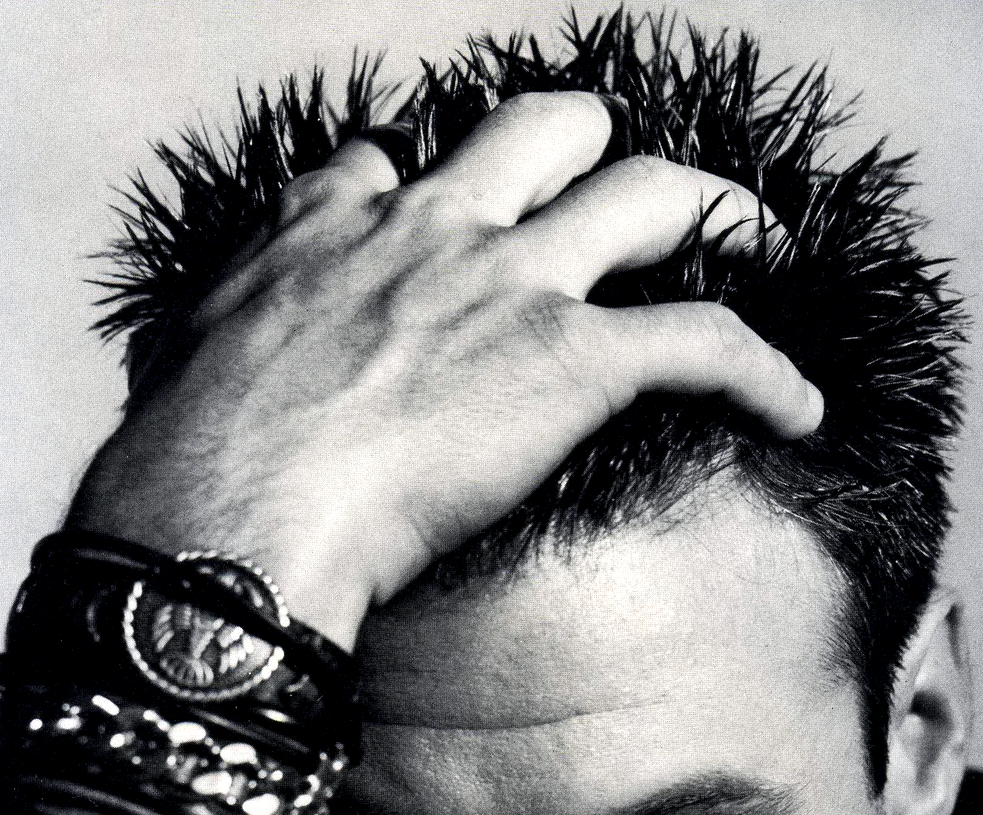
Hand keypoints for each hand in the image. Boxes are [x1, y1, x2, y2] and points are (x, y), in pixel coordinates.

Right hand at [70, 92, 821, 650]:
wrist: (231, 515)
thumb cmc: (186, 474)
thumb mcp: (177, 380)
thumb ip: (208, 359)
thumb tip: (178, 396)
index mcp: (329, 230)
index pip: (394, 166)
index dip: (434, 192)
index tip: (452, 226)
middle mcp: (431, 232)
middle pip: (541, 131)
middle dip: (596, 149)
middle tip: (630, 195)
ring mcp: (508, 287)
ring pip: (647, 196)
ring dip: (718, 211)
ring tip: (764, 243)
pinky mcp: (572, 363)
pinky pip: (706, 341)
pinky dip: (768, 374)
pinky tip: (805, 410)